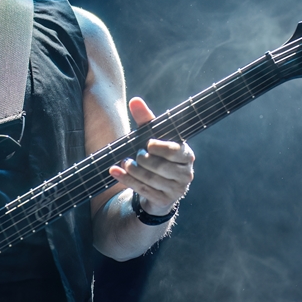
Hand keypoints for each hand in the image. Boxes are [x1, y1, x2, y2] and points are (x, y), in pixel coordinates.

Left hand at [108, 97, 194, 215]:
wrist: (160, 187)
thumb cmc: (158, 156)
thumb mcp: (152, 137)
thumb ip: (146, 120)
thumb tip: (135, 101)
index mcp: (186, 155)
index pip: (174, 150)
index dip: (159, 147)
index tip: (147, 144)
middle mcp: (186, 173)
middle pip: (160, 166)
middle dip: (143, 160)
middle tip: (134, 156)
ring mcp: (176, 189)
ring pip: (151, 179)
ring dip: (133, 171)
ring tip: (124, 163)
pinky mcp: (164, 200)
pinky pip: (143, 190)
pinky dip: (127, 180)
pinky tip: (115, 172)